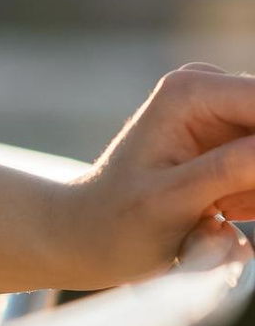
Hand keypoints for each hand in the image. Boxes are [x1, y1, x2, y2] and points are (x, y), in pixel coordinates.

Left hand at [56, 66, 254, 285]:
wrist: (87, 236)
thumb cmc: (117, 222)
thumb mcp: (174, 199)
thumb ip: (233, 169)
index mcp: (192, 90)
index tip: (248, 187)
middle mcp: (211, 89)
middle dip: (254, 181)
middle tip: (223, 206)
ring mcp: (223, 114)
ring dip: (253, 192)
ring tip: (213, 213)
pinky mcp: (232, 140)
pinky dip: (252, 197)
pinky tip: (216, 213)